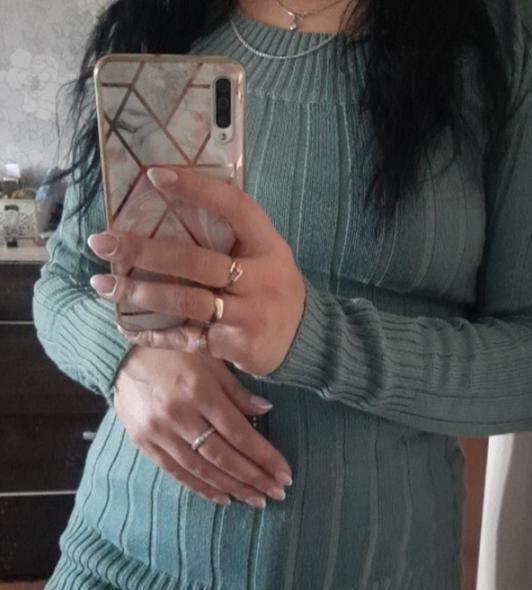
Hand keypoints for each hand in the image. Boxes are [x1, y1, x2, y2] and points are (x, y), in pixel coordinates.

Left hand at [87, 166, 306, 377]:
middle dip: (143, 251)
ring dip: (140, 293)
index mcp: (267, 246)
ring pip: (187, 302)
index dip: (197, 189)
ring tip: (103, 285)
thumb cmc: (272, 287)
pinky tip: (128, 326)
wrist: (305, 338)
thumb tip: (172, 202)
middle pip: (196, 261)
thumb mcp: (267, 254)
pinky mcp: (238, 345)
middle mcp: (260, 279)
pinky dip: (156, 334)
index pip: (235, 207)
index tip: (154, 177)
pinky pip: (189, 338)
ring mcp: (250, 315)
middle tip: (102, 243)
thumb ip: (232, 235)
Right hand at [112, 345, 293, 507]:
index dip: (264, 457)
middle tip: (277, 493)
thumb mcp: (211, 361)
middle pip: (223, 457)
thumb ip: (237, 390)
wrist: (119, 355)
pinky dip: (201, 488)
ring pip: (201, 470)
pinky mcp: (143, 444)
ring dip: (232, 488)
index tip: (285, 474)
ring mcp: (159, 433)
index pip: (239, 433)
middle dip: (254, 478)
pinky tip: (223, 498)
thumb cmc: (174, 353)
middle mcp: (179, 416)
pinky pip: (177, 473)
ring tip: (256, 500)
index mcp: (199, 392)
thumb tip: (266, 410)